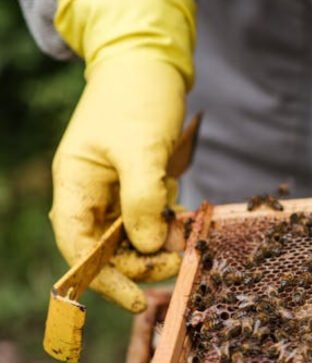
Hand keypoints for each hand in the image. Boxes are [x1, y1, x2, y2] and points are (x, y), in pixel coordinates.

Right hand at [50, 0, 195, 310]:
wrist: (150, 63)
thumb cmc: (138, 98)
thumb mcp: (142, 148)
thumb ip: (143, 198)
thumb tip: (146, 247)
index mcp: (75, 184)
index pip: (78, 246)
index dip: (103, 278)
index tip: (137, 299)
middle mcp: (90, 192)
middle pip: (107, 249)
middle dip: (141, 262)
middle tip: (179, 260)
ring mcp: (114, 189)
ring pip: (132, 237)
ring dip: (158, 244)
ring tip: (185, 236)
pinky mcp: (138, 184)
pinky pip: (150, 218)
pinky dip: (167, 224)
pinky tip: (184, 216)